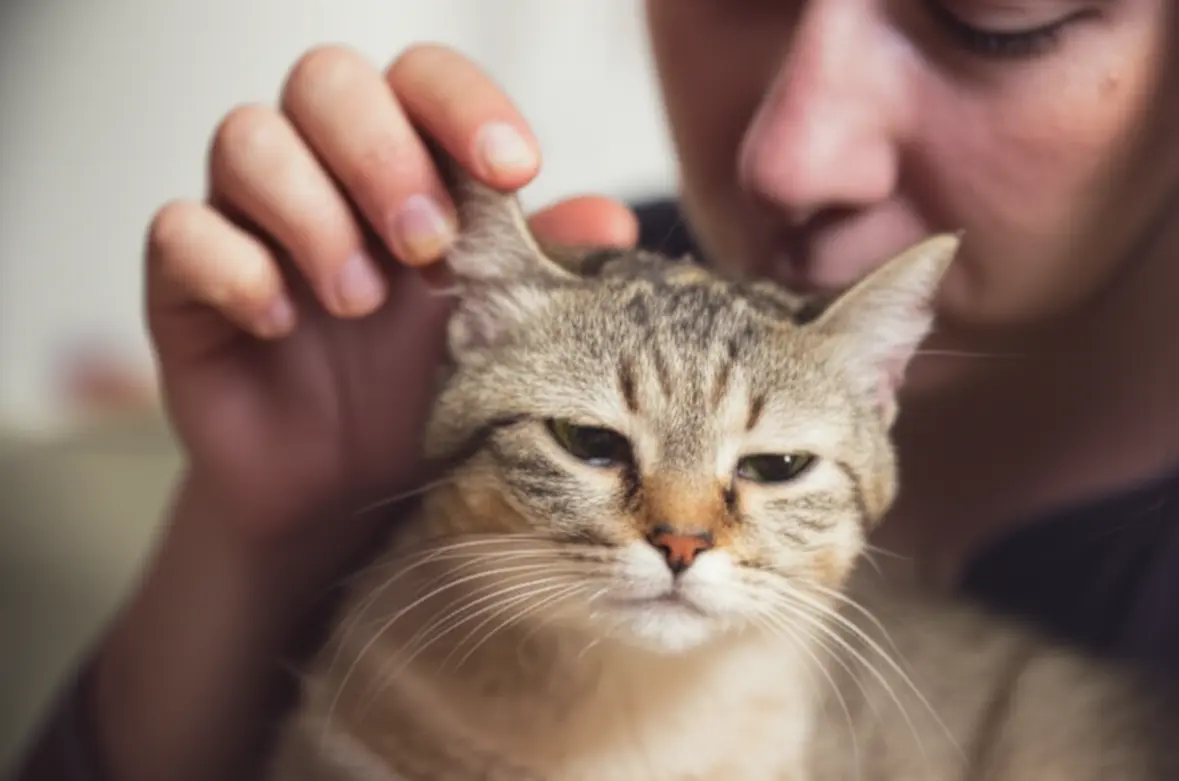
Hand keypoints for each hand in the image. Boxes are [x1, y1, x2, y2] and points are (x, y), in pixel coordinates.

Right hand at [145, 42, 636, 573]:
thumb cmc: (425, 400)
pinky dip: (233, 268)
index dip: (463, 103)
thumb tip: (613, 225)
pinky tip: (279, 325)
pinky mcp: (185, 285)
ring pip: (245, 138)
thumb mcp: (499, 339)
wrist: (344, 499)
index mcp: (407, 168)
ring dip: (312, 213)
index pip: (421, 79)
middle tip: (427, 245)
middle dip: (383, 152)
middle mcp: (322, 175)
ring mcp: (247, 223)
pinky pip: (178, 232)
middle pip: (326, 81)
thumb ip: (544, 275)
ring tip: (361, 302)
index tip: (514, 168)